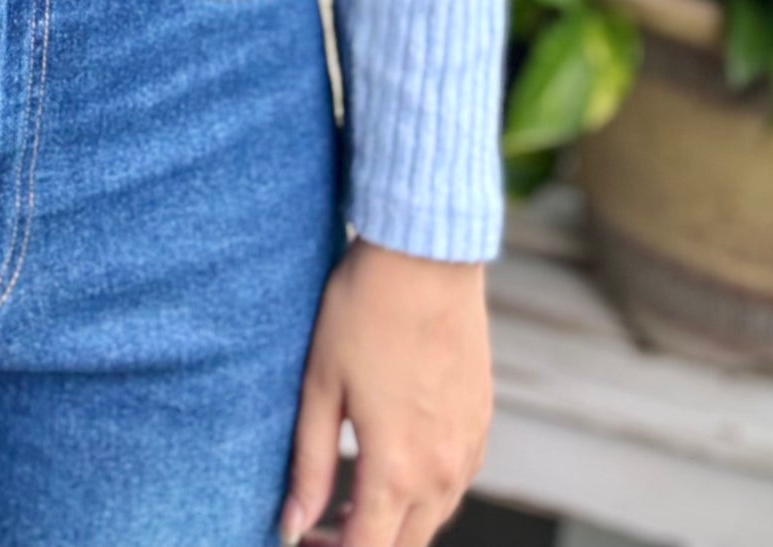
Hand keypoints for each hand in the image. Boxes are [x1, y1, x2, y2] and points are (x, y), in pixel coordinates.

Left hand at [280, 238, 491, 546]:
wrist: (426, 255)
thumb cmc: (364, 310)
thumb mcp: (320, 384)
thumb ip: (309, 463)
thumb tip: (292, 525)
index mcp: (397, 468)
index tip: (305, 540)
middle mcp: (442, 470)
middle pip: (405, 544)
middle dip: (363, 544)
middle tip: (321, 525)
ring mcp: (468, 447)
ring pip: (434, 517)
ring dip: (395, 523)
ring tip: (349, 499)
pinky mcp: (481, 422)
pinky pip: (456, 482)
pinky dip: (424, 493)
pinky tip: (394, 465)